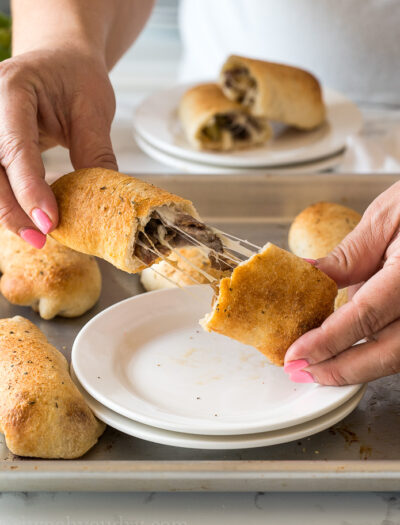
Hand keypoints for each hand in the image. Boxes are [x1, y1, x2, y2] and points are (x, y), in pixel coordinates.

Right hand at [0, 47, 116, 246]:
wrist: (58, 60)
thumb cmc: (76, 77)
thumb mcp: (94, 109)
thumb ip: (94, 152)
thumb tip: (100, 204)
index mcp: (13, 87)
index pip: (15, 145)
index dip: (29, 188)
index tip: (48, 221)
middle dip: (12, 208)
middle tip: (41, 238)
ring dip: (7, 210)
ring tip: (35, 236)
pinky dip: (8, 200)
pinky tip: (26, 219)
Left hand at [284, 180, 399, 384]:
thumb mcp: (386, 217)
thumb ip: (348, 256)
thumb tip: (307, 277)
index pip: (366, 316)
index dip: (328, 341)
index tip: (297, 355)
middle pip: (389, 352)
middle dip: (341, 369)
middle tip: (302, 371)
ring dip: (359, 366)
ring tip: (321, 366)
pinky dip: (378, 353)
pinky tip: (351, 351)